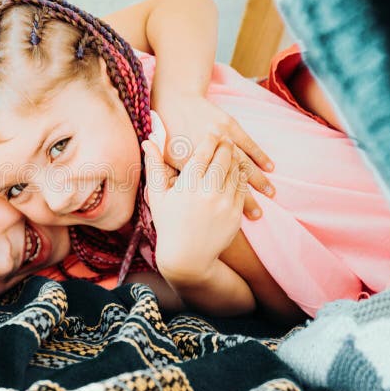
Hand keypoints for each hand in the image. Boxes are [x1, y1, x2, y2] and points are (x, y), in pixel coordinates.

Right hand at [143, 134, 248, 282]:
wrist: (187, 257)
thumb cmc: (168, 223)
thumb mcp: (157, 195)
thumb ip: (154, 165)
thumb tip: (147, 140)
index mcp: (187, 186)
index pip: (203, 153)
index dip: (210, 140)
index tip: (212, 133)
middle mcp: (208, 193)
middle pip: (223, 158)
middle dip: (225, 146)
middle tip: (225, 139)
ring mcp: (224, 204)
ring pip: (235, 171)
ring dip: (234, 159)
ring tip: (231, 153)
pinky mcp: (236, 214)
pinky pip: (242, 188)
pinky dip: (240, 177)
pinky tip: (236, 172)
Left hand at [152, 93, 273, 219]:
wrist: (175, 100)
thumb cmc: (167, 133)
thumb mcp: (165, 158)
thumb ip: (173, 179)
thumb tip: (182, 201)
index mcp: (191, 163)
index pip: (211, 189)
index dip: (224, 205)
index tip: (234, 220)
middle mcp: (208, 152)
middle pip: (230, 179)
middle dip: (247, 197)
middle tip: (259, 214)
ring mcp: (221, 137)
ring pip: (243, 162)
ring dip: (258, 178)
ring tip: (271, 194)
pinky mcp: (229, 125)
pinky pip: (247, 143)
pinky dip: (260, 155)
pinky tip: (270, 167)